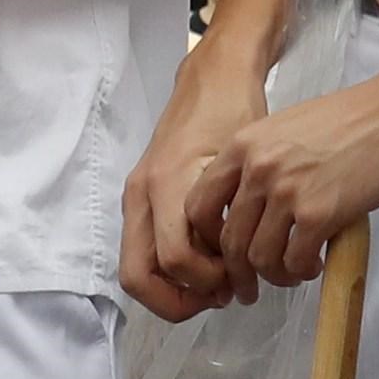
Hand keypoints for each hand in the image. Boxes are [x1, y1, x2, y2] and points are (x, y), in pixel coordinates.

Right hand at [125, 45, 271, 318]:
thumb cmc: (235, 113)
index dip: (207, 280)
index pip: (175, 258)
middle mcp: (142, 194)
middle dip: (178, 300)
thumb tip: (238, 268)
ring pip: (136, 268)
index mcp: (168, 184)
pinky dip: (169, 269)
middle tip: (220, 297)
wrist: (213, 77)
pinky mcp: (141, 197)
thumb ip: (234, 215)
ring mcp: (136, 196)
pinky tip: (207, 263)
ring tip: (217, 284)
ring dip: (173, 288)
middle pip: (137, 277)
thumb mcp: (242, 162)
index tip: (237, 278)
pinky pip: (143, 249)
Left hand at [204, 59, 378, 285]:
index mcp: (243, 145)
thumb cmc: (351, 120)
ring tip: (292, 273)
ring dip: (275, 275)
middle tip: (250, 288)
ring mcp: (286, 192)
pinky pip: (294, 261)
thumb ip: (260, 163)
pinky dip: (302, 271)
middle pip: (228, 241)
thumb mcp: (287, 129)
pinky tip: (315, 263)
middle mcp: (257, 169)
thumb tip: (249, 210)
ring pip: (259, 258)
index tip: (225, 255)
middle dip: (238, 273)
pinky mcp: (318, 213)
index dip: (208, 240)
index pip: (199, 205)